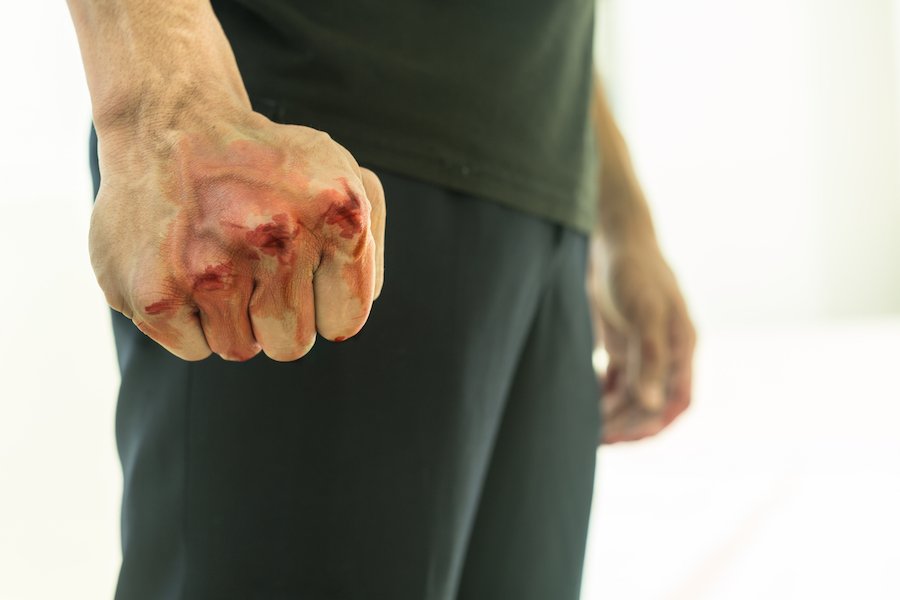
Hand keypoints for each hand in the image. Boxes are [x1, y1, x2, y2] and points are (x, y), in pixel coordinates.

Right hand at [91, 109, 385, 361]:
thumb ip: (367, 246)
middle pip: (291, 344)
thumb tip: (350, 310)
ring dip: (232, 318)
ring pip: (240, 350)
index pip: (344, 321)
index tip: (304, 275)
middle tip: (253, 266)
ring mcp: (210, 266)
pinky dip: (189, 319)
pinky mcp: (154, 292)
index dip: (324, 306)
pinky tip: (182, 265)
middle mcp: (275, 236)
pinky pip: (193, 349)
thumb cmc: (267, 165)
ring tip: (218, 261)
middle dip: (277, 318)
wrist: (172, 123)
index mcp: (337, 211)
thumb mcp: (341, 177)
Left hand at [587, 237, 695, 443]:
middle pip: (651, 404)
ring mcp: (643, 349)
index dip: (654, 425)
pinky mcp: (622, 343)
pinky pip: (616, 381)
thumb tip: (650, 404)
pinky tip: (582, 401)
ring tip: (583, 423)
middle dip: (626, 423)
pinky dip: (602, 395)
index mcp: (681, 347)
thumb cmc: (634, 269)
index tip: (623, 437)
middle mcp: (666, 353)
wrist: (612, 237)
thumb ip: (650, 357)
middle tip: (593, 435)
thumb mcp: (644, 310)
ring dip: (612, 412)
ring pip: (631, 395)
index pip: (676, 402)